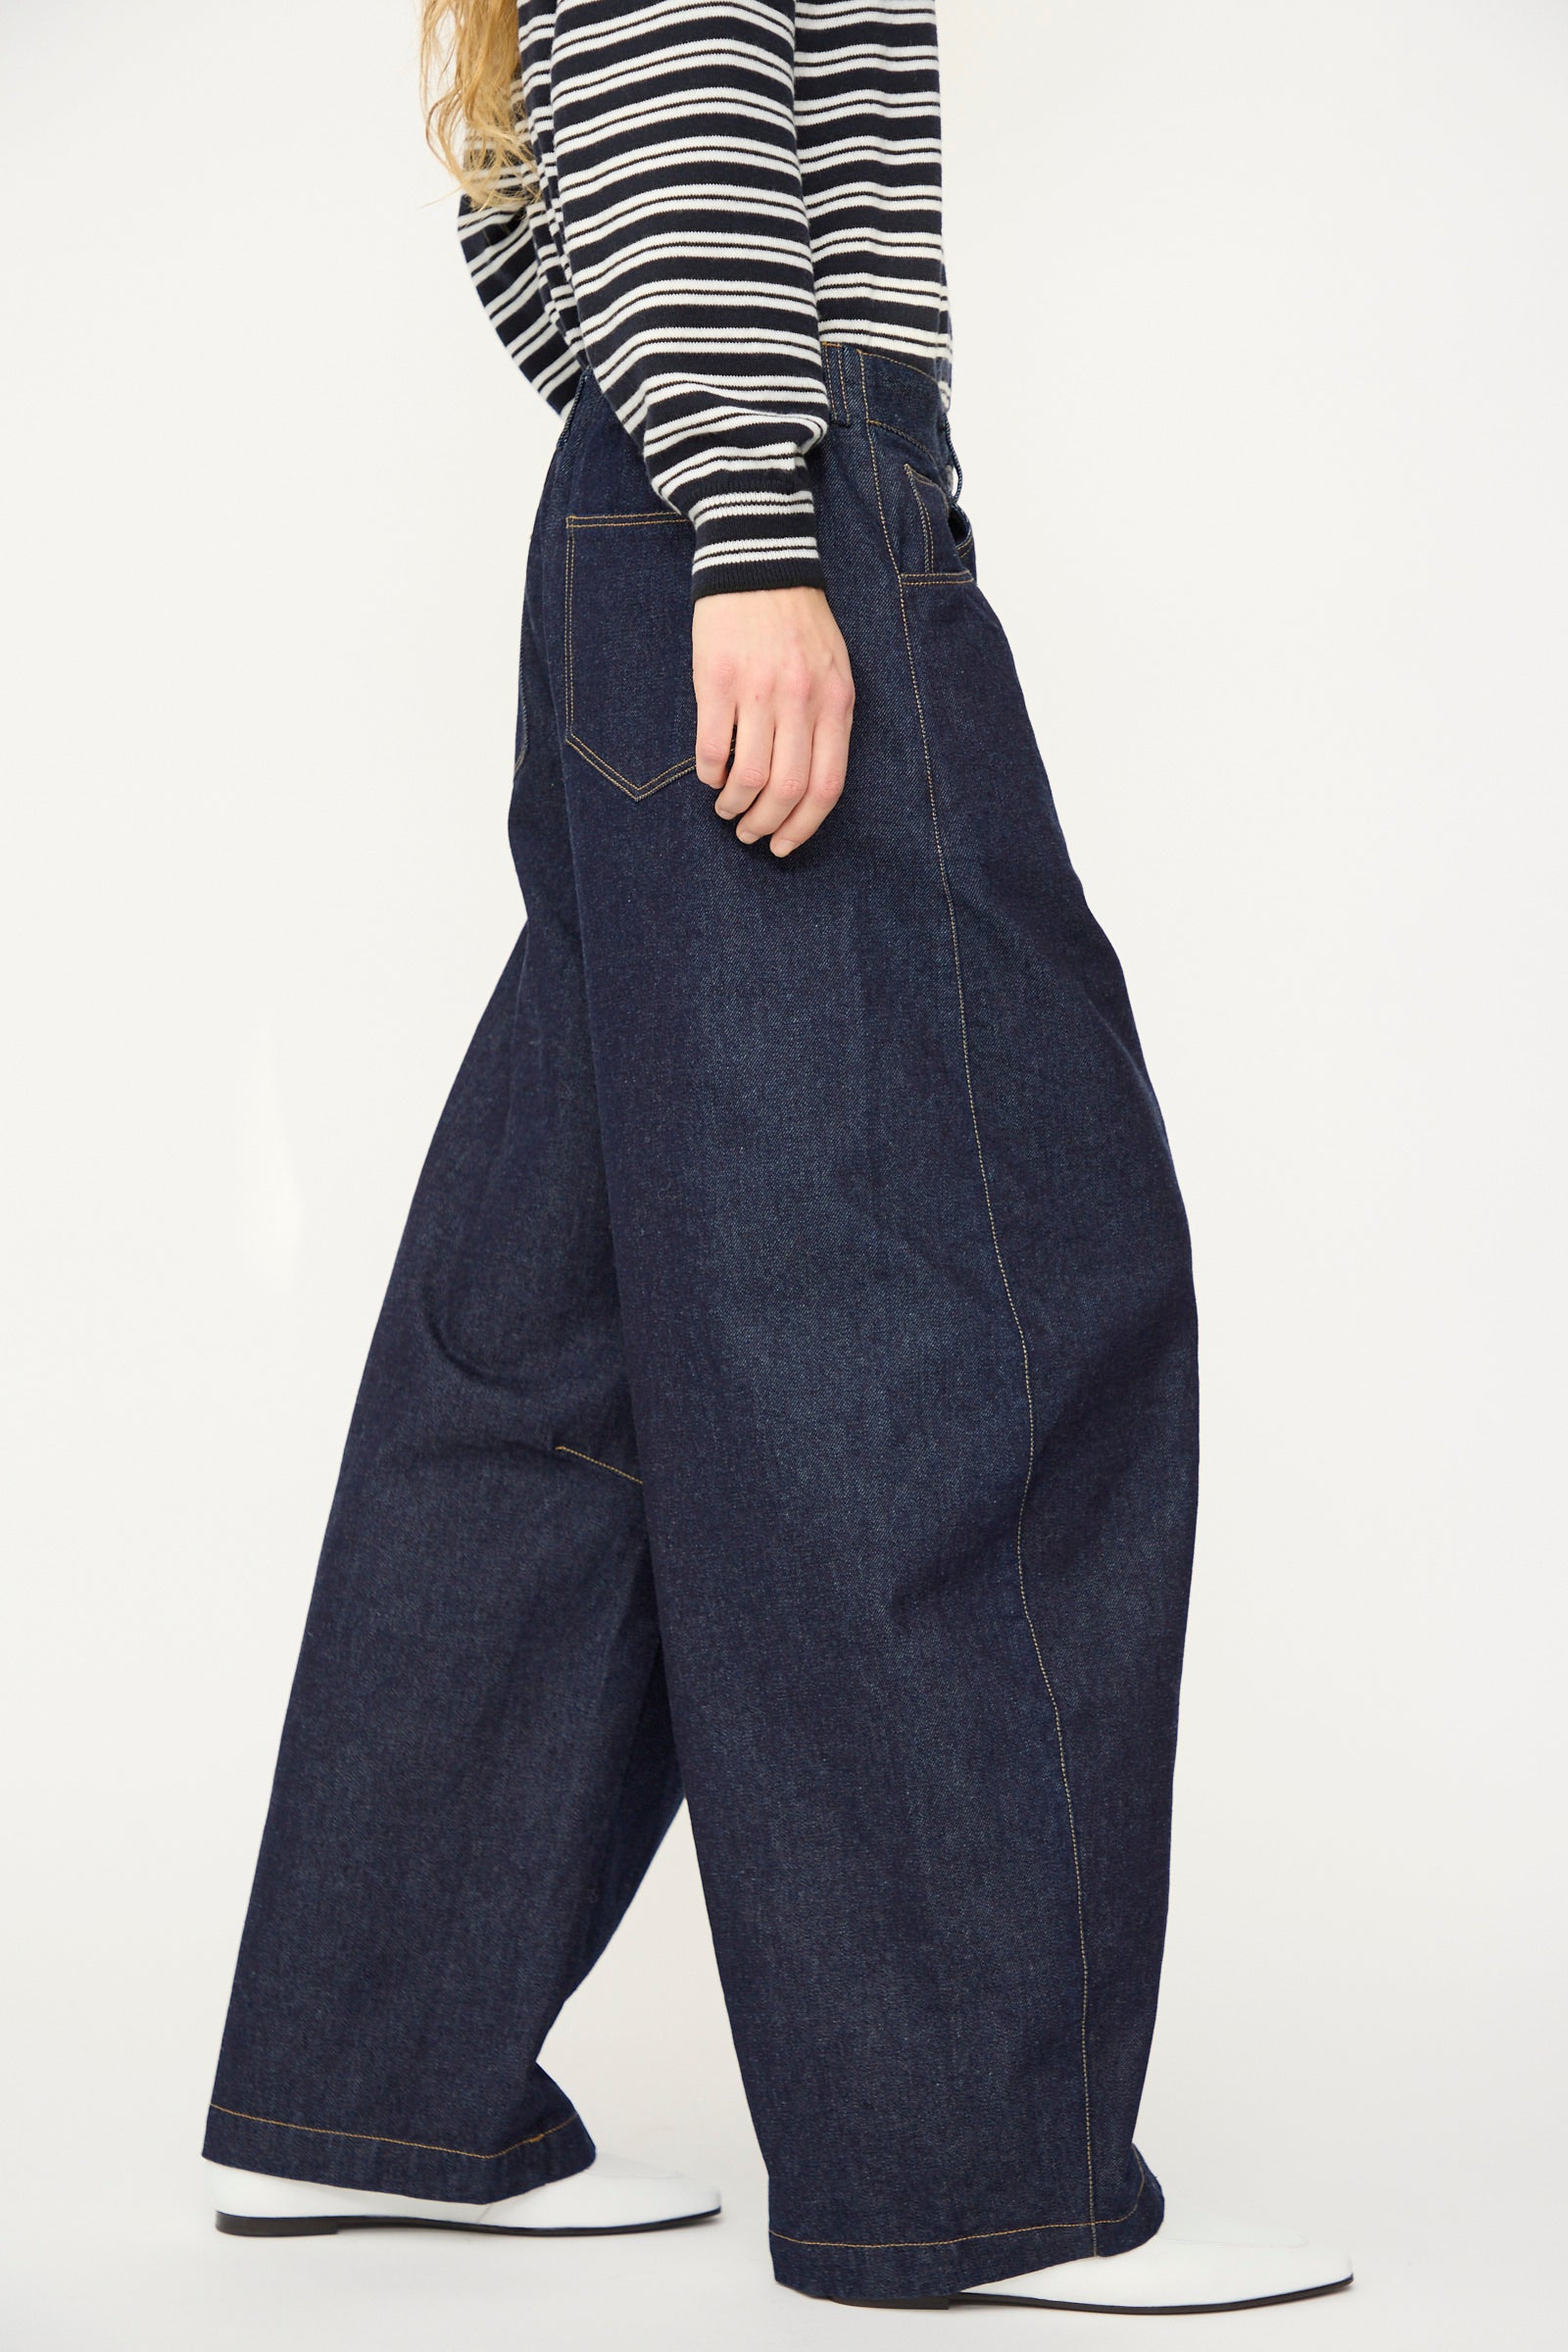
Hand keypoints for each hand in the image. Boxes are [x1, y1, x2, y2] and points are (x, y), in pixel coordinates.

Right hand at [693, 587, 854, 855]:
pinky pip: (713, 749)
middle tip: (749, 833)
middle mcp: (802, 700)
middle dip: (766, 824)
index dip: (804, 827)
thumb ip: (827, 723)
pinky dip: (709, 774)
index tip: (784, 845)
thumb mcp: (834, 670)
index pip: (826, 786)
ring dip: (734, 805)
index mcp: (836, 702)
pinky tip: (710, 776)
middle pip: (787, 789)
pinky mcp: (718, 680)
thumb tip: (806, 788)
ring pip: (749, 776)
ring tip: (726, 808)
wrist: (761, 562)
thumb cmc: (798, 624)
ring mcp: (759, 690)